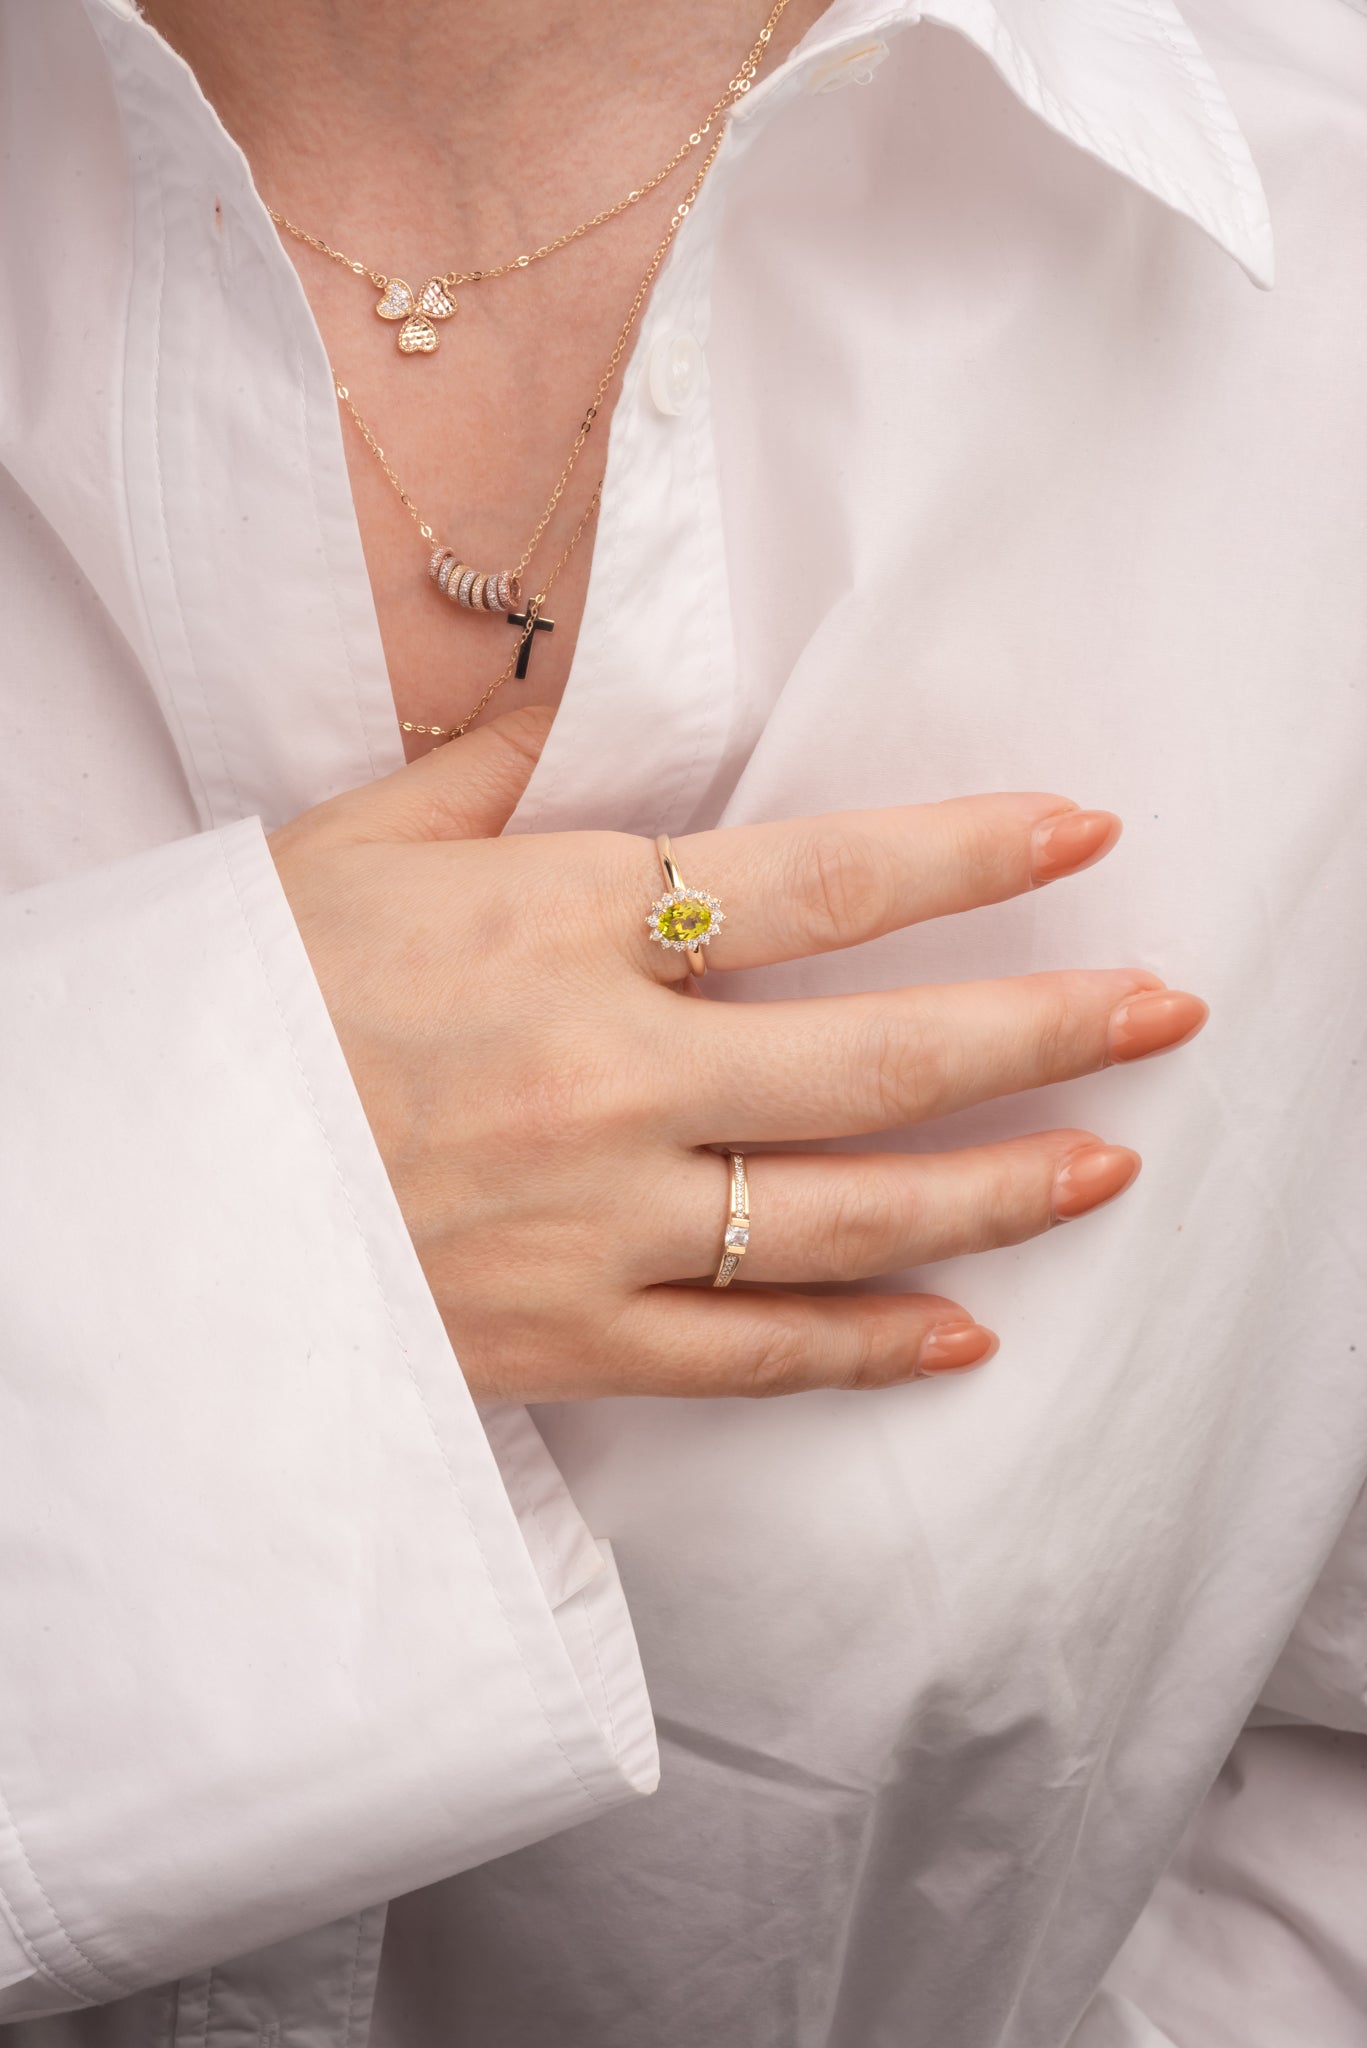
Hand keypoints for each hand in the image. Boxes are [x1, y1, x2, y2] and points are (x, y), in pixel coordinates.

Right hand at [268, 707, 1206, 1402]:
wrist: (116, 1197)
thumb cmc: (235, 998)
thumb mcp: (346, 848)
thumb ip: (490, 772)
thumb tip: (580, 697)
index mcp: (560, 925)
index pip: (819, 880)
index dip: (970, 855)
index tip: (1082, 836)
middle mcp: (606, 1074)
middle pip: (881, 1056)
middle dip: (1046, 1028)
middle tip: (1162, 1011)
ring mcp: (593, 1222)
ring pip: (847, 1214)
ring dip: (997, 1190)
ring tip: (1107, 1165)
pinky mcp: (561, 1339)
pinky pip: (749, 1357)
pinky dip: (863, 1348)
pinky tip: (960, 1334)